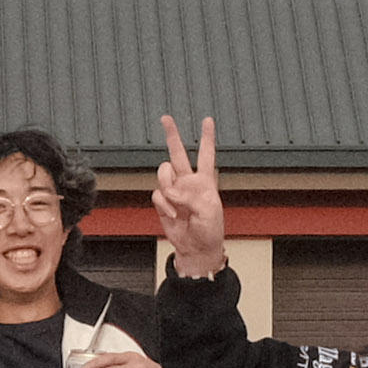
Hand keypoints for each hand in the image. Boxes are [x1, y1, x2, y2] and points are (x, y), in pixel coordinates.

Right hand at [149, 115, 227, 275]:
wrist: (197, 248)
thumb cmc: (209, 230)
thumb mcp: (209, 211)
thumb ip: (191, 197)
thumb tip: (172, 192)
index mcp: (205, 180)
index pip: (206, 154)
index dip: (207, 137)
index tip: (207, 120)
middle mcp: (188, 181)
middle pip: (178, 153)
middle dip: (172, 135)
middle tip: (166, 119)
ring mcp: (174, 190)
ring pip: (163, 173)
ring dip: (167, 185)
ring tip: (176, 201)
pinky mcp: (163, 201)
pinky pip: (157, 194)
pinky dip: (164, 204)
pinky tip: (172, 213)